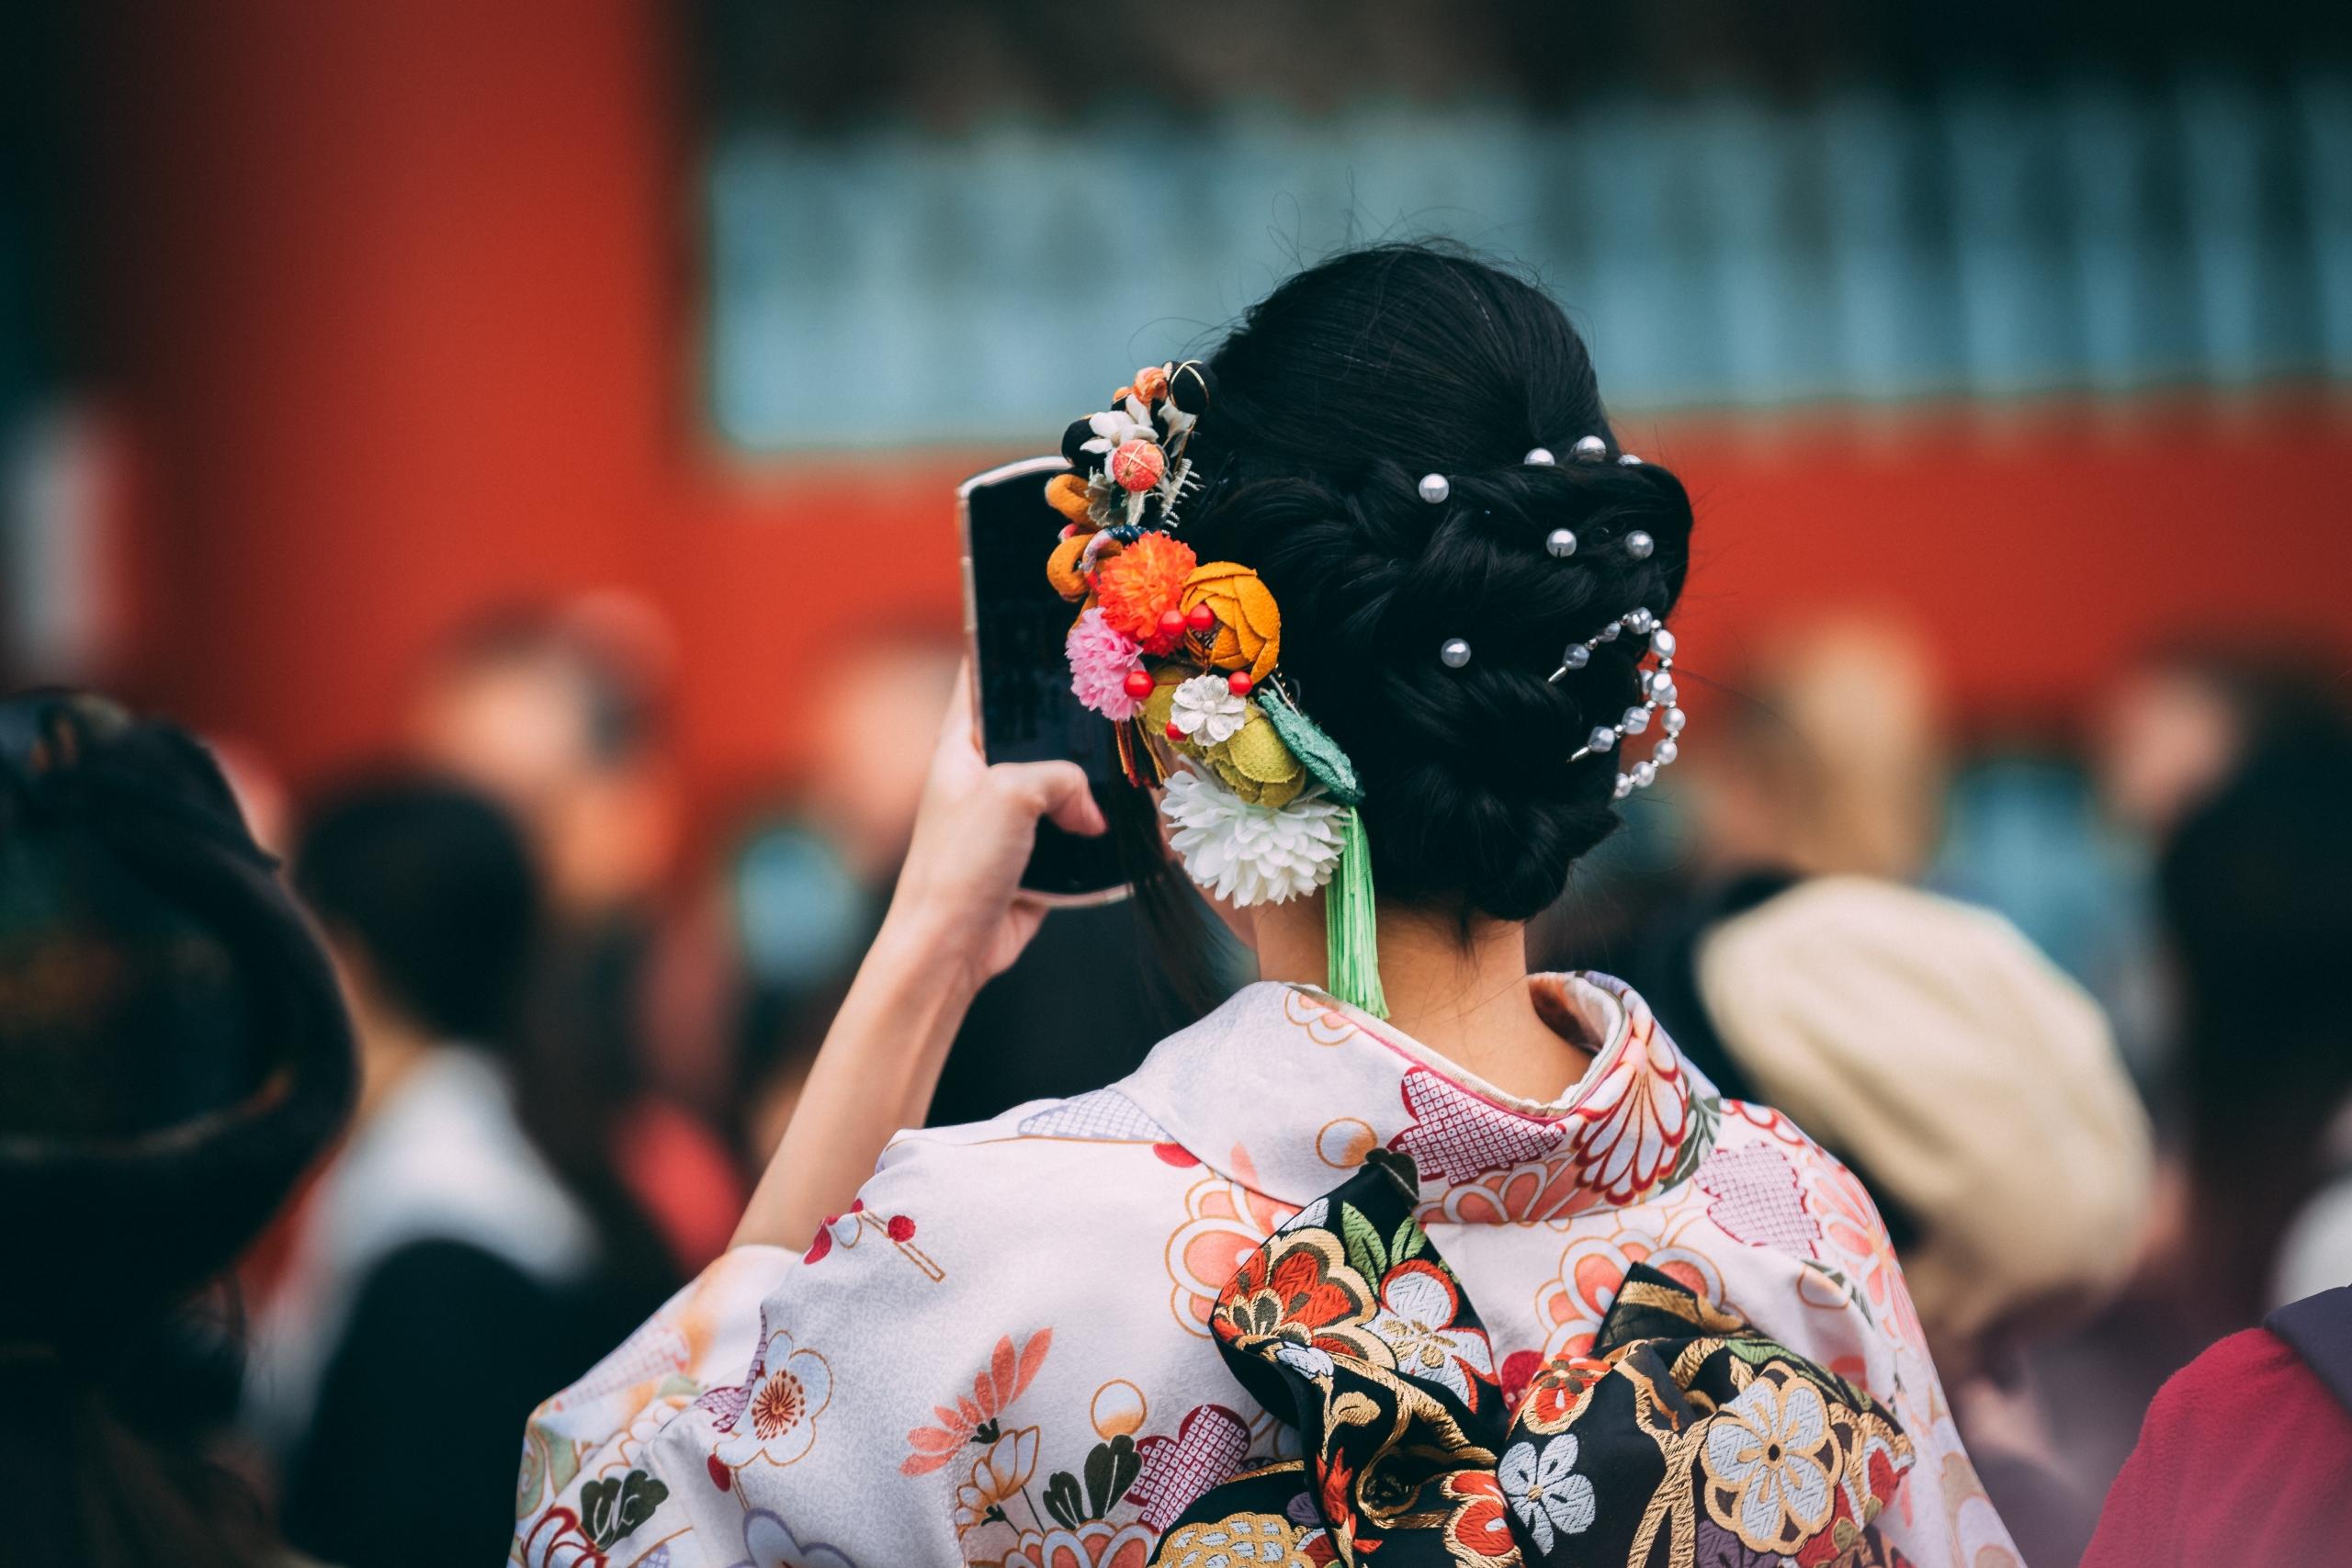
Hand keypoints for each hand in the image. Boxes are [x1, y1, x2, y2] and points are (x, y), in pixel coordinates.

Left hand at [879, 661, 1106, 994]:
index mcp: (959, 748)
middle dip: (1074, 727)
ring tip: (1136, 762)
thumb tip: (1092, 810)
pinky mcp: (1035, 860)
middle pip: (1037, 736)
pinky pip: (1076, 835)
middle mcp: (984, 778)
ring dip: (1094, 786)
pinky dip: (1101, 834)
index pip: (981, 682)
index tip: (1047, 627)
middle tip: (1117, 701)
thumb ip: (1059, 778)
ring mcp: (1010, 820)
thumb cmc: (958, 865)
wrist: (950, 949)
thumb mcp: (1009, 795)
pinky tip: (1134, 824)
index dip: (1009, 652)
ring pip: (1063, 786)